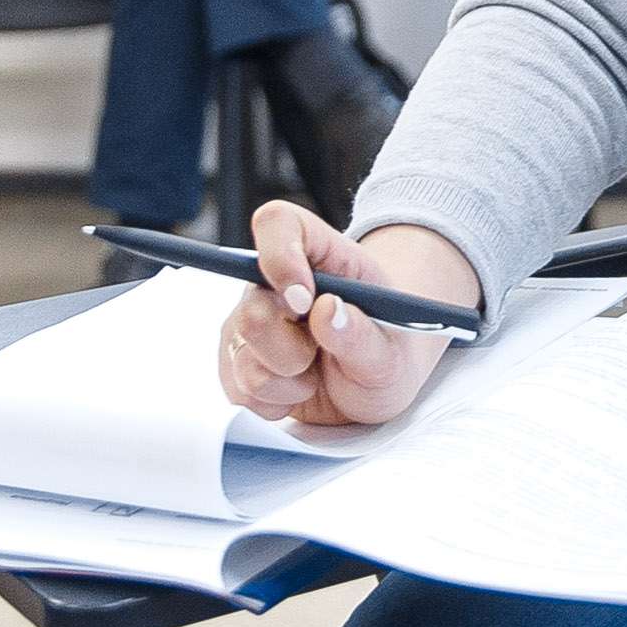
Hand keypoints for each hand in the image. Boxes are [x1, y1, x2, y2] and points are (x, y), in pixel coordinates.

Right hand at [214, 203, 482, 430]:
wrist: (374, 384)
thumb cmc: (386, 351)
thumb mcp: (391, 351)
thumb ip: (361, 333)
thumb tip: (326, 310)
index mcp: (318, 254)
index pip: (277, 224)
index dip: (280, 257)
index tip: (303, 300)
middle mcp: (272, 284)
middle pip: (252, 309)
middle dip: (293, 350)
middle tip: (322, 355)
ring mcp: (248, 322)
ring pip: (244, 359)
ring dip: (288, 382)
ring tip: (316, 375)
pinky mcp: (236, 362)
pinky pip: (240, 391)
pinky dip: (275, 402)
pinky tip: (299, 390)